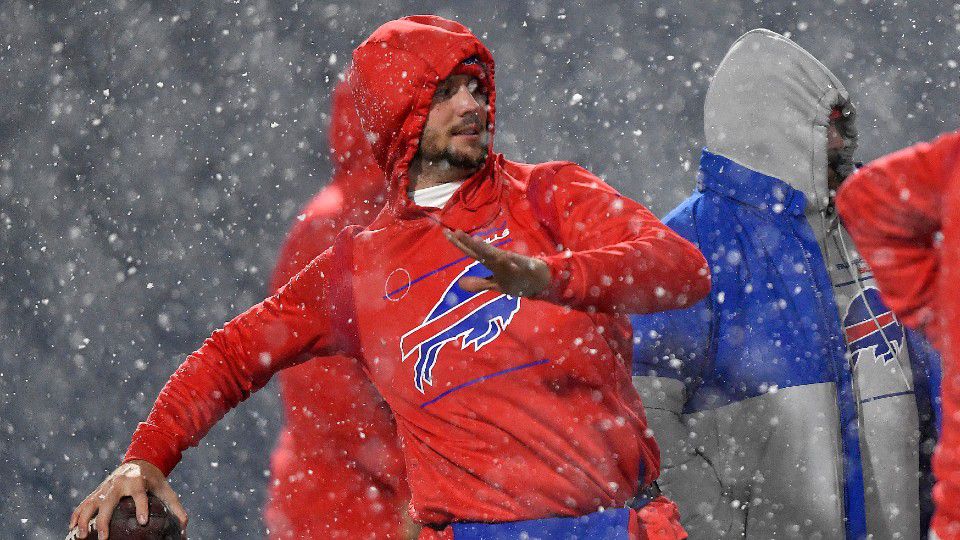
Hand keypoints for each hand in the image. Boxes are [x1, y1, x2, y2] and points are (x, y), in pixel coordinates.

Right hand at [69, 460, 187, 538]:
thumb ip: (175, 506)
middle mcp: (119, 483)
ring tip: (83, 536)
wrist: (139, 460)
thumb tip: (185, 525)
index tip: (142, 521)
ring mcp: (105, 487)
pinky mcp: (97, 491)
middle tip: (104, 538)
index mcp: (138, 481)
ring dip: (84, 519)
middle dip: (104, 520)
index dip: (141, 507)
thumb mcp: (166, 489)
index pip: (140, 495)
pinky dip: (77, 514)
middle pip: (108, 501)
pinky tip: (72, 528)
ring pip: (91, 503)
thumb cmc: (154, 479)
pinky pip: (84, 503)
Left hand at [444, 228, 550, 296]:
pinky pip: (518, 264)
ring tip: (475, 240)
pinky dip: (513, 261)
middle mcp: (499, 260)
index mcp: (491, 263)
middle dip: (469, 243)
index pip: (471, 252)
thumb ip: (480, 283)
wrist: (541, 279)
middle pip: (480, 251)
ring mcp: (512, 263)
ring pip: (497, 256)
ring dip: (487, 249)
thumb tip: (460, 284)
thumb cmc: (517, 279)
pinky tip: (507, 256)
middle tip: (455, 232)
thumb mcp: (496, 285)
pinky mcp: (525, 267)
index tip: (446, 233)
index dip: (459, 244)